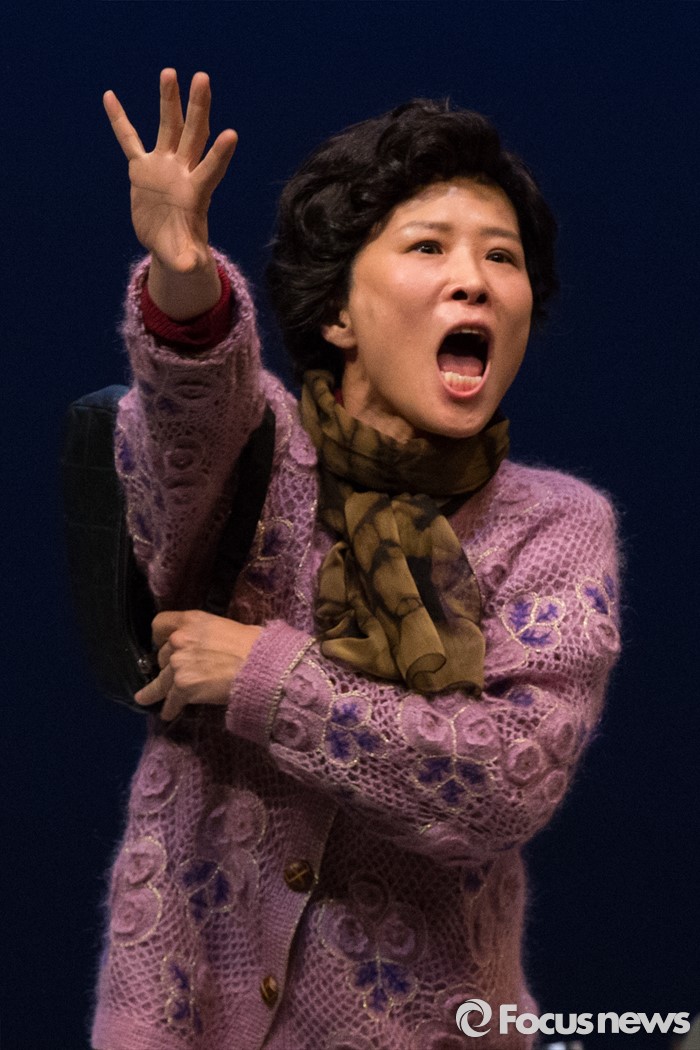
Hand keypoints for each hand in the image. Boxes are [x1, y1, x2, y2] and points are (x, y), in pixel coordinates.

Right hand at [103, 69, 237, 315]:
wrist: (168, 244)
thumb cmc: (182, 252)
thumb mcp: (184, 259)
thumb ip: (188, 260)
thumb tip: (191, 268)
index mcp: (197, 193)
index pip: (211, 169)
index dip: (220, 154)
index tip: (231, 133)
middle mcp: (183, 172)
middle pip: (193, 134)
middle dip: (198, 108)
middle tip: (202, 78)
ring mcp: (163, 166)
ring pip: (168, 127)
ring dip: (169, 101)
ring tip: (169, 73)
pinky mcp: (142, 168)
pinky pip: (128, 140)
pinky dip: (119, 120)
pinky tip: (109, 96)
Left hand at [134, 610, 261, 721]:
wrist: (261, 666)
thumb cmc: (255, 644)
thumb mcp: (228, 627)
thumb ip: (209, 634)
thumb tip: (211, 644)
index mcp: (191, 620)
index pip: (159, 624)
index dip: (159, 637)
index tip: (162, 644)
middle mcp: (179, 639)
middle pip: (162, 655)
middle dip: (169, 664)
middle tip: (177, 673)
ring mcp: (178, 663)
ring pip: (161, 680)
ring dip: (157, 690)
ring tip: (147, 698)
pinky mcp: (183, 686)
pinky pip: (170, 701)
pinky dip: (170, 708)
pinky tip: (168, 714)